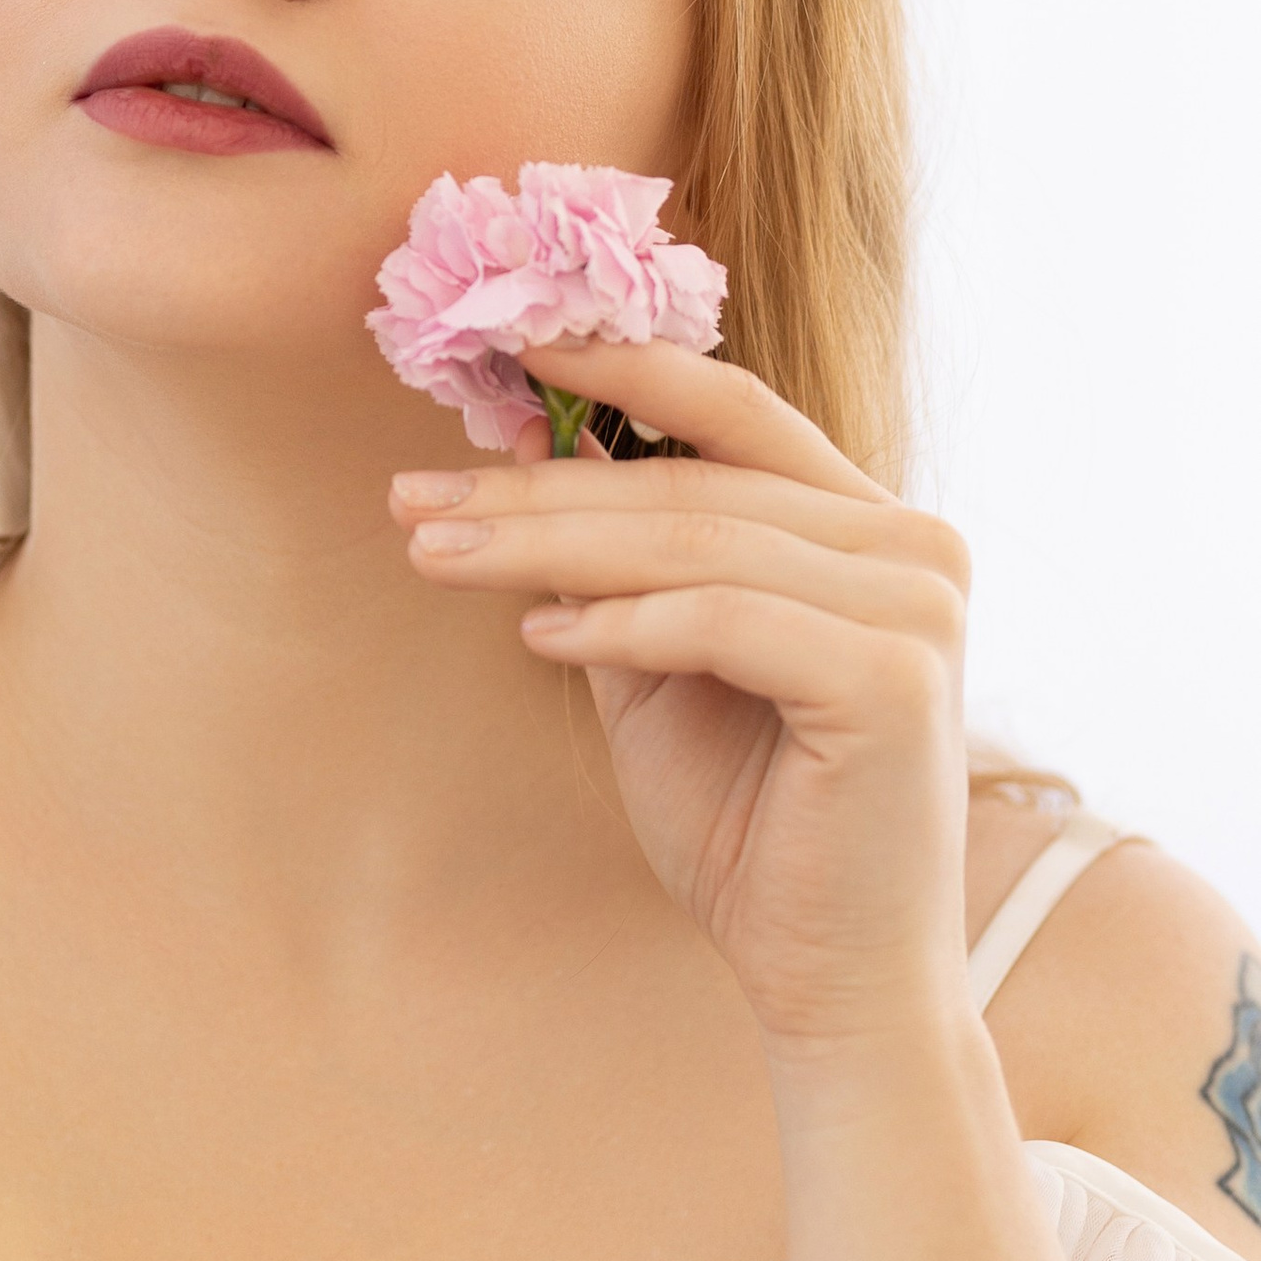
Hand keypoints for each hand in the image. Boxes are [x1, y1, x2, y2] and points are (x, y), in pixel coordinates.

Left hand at [390, 339, 974, 1055]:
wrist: (830, 978)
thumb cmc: (744, 814)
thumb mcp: (656, 655)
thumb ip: (611, 551)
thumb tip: (525, 426)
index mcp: (866, 522)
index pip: (731, 408)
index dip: (616, 366)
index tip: (498, 349)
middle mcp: (912, 544)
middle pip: (686, 481)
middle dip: (532, 487)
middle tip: (411, 496)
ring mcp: (916, 607)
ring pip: (690, 540)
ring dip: (543, 545)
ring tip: (434, 551)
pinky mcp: (894, 679)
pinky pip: (720, 619)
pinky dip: (617, 624)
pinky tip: (537, 636)